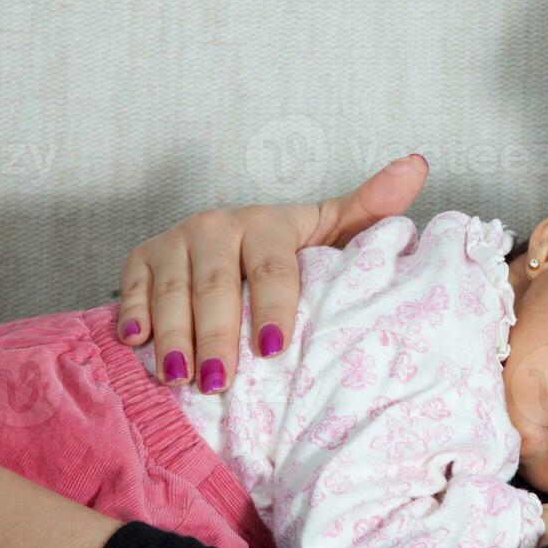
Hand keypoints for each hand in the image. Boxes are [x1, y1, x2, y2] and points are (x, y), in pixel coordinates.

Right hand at [116, 154, 427, 393]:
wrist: (232, 238)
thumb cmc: (291, 249)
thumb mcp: (331, 231)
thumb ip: (372, 208)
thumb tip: (417, 166)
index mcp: (267, 224)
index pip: (272, 268)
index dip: (273, 307)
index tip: (274, 348)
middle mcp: (217, 227)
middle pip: (216, 288)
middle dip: (217, 336)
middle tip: (220, 381)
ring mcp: (175, 241)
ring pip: (171, 293)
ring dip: (174, 337)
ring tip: (181, 379)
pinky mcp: (139, 257)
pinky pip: (131, 289)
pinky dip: (131, 317)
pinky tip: (136, 346)